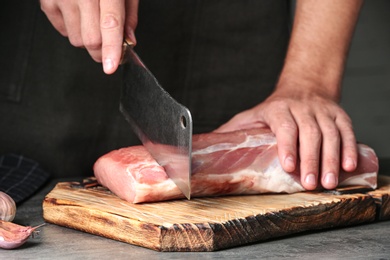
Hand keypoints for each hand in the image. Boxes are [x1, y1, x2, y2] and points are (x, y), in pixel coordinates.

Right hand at [40, 0, 138, 73]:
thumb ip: (129, 15)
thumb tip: (129, 41)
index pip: (110, 23)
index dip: (111, 48)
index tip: (111, 66)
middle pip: (91, 40)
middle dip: (102, 52)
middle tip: (110, 49)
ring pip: (76, 40)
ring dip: (88, 41)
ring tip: (92, 21)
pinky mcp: (47, 0)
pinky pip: (62, 32)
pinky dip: (73, 30)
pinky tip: (79, 15)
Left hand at [214, 86, 357, 190]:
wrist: (303, 86)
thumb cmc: (273, 108)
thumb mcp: (250, 115)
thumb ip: (232, 131)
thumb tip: (202, 148)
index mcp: (278, 109)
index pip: (284, 126)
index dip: (288, 145)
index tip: (289, 166)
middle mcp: (302, 108)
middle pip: (310, 133)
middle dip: (311, 160)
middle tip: (311, 184)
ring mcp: (322, 111)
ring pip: (330, 134)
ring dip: (331, 159)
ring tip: (328, 182)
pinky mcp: (339, 114)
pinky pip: (347, 130)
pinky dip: (350, 148)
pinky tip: (349, 165)